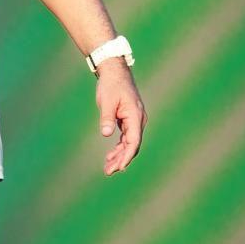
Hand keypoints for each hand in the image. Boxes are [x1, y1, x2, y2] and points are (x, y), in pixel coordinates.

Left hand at [96, 58, 147, 175]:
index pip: (133, 141)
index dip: (127, 155)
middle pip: (132, 145)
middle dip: (121, 159)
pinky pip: (126, 138)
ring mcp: (135, 120)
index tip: (120, 167)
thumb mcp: (106, 101)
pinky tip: (110, 156)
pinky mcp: (129, 120)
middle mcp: (138, 120)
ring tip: (107, 168)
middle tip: (108, 171)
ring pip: (129, 143)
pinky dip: (119, 148)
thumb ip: (107, 117)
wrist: (114, 71)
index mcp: (135, 115)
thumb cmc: (110, 85)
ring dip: (120, 156)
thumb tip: (106, 133)